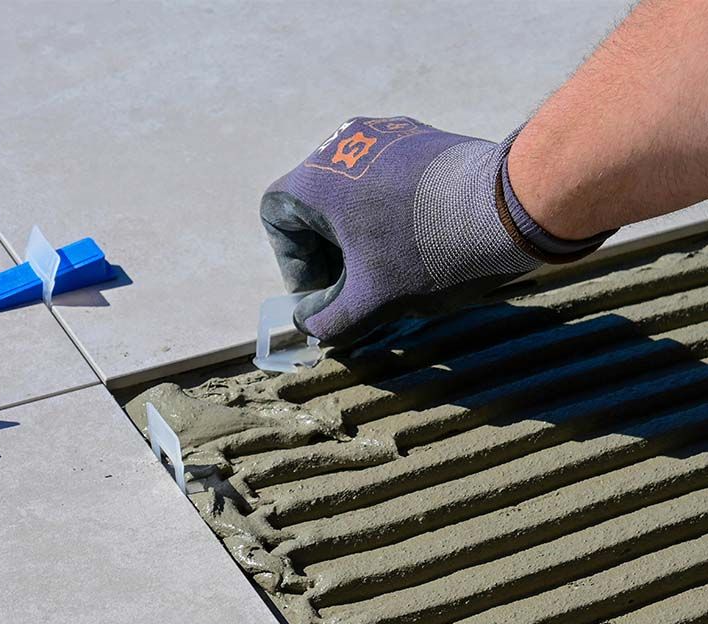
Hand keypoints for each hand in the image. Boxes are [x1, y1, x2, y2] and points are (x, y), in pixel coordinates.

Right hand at [260, 116, 545, 344]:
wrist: (508, 207)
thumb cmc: (429, 252)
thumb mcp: (372, 300)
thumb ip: (330, 321)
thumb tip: (312, 328)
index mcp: (317, 178)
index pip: (277, 218)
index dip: (294, 263)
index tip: (325, 292)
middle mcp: (341, 143)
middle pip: (314, 204)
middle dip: (328, 251)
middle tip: (356, 288)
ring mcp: (384, 134)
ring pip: (352, 191)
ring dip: (359, 233)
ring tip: (390, 267)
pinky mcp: (419, 136)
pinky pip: (384, 177)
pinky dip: (388, 211)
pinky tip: (419, 240)